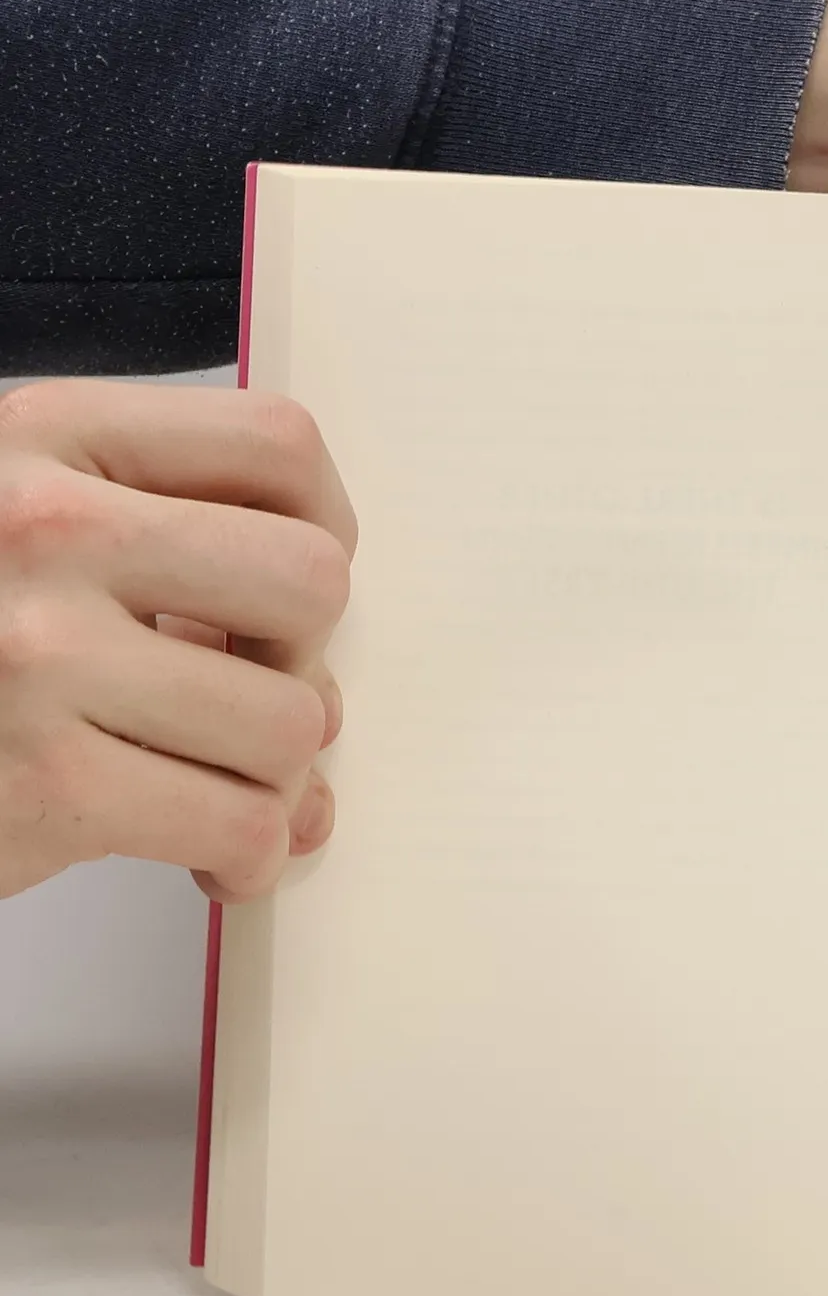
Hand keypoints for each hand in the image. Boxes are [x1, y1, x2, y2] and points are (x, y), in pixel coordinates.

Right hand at [0, 382, 353, 901]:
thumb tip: (329, 684)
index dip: (324, 530)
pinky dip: (247, 856)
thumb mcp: (29, 536)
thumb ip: (166, 549)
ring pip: (292, 721)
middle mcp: (40, 529)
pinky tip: (205, 853)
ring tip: (214, 784)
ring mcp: (37, 654)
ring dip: (278, 778)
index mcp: (45, 438)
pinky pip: (244, 823)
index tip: (289, 593)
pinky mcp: (43, 780)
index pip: (279, 446)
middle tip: (244, 696)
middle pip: (311, 582)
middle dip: (303, 661)